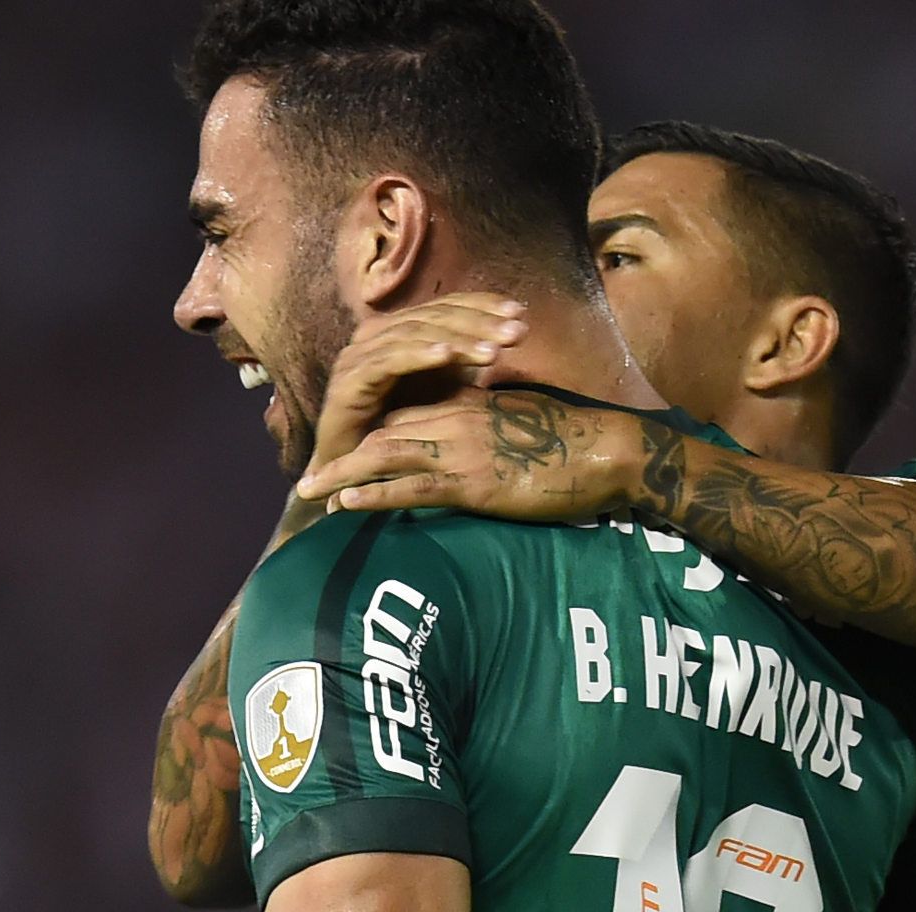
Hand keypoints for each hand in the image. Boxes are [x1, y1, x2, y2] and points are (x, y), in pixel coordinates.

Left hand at [297, 388, 650, 520]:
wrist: (608, 451)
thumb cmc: (575, 444)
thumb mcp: (522, 426)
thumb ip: (490, 430)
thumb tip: (475, 451)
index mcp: (468, 405)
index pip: (404, 415)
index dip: (368, 438)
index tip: (341, 460)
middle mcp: (456, 420)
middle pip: (382, 431)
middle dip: (342, 456)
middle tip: (308, 481)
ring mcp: (461, 449)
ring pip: (385, 455)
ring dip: (342, 475)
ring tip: (310, 493)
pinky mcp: (472, 481)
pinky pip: (411, 486)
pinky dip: (374, 493)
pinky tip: (346, 502)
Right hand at [305, 293, 528, 477]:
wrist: (350, 469)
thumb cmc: (397, 428)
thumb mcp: (439, 389)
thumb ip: (464, 362)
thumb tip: (508, 340)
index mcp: (398, 330)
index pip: (444, 306)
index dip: (482, 306)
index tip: (521, 314)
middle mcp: (377, 335)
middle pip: (433, 316)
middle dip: (478, 322)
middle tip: (516, 331)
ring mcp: (360, 355)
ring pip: (414, 334)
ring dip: (457, 340)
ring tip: (493, 351)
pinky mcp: (349, 381)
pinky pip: (388, 361)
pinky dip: (418, 355)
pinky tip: (448, 356)